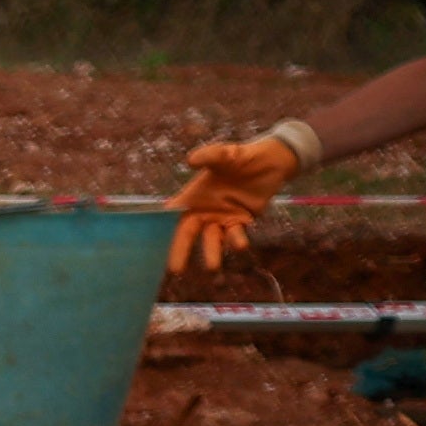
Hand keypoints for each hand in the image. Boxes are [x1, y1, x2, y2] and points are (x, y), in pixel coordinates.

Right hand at [171, 130, 306, 274]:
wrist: (274, 160)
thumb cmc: (245, 156)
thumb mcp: (227, 154)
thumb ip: (210, 156)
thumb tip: (190, 160)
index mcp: (193, 196)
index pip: (172, 215)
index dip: (160, 229)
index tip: (150, 246)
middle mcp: (203, 211)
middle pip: (187, 234)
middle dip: (180, 252)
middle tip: (175, 270)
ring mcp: (221, 219)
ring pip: (211, 240)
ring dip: (211, 253)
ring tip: (213, 268)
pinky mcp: (240, 222)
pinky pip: (235, 235)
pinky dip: (237, 241)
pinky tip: (241, 245)